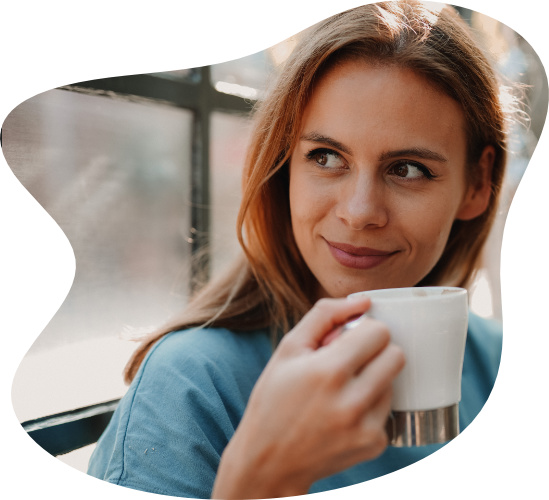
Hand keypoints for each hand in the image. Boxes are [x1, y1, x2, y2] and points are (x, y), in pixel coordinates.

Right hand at [212, 296, 404, 498]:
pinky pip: (388, 410)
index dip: (364, 330)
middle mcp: (352, 401)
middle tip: (350, 360)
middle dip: (376, 350)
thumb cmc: (274, 398)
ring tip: (342, 389)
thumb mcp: (288, 348)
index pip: (379, 332)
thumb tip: (365, 301)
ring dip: (374, 378)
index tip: (348, 339)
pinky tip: (344, 412)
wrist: (269, 460)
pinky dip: (371, 405)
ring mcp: (366, 427)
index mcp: (328, 371)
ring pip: (393, 381)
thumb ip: (325, 316)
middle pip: (396, 355)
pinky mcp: (374, 444)